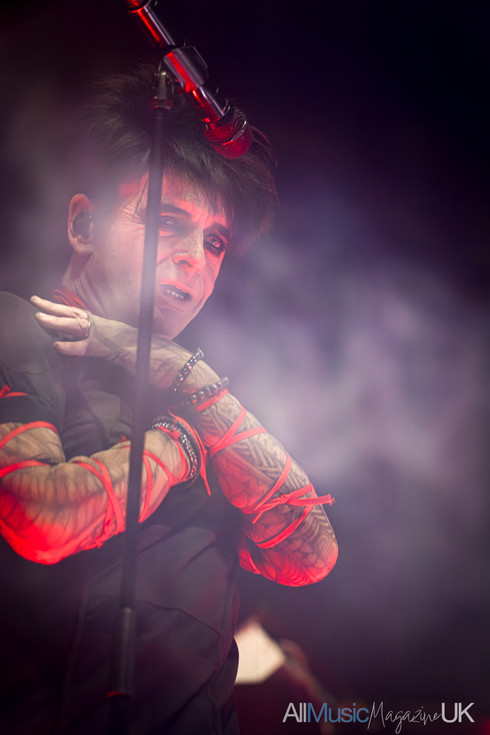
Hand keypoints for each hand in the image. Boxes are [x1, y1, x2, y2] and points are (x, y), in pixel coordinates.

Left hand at [30, 295, 218, 391]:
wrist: (180, 367)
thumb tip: (110, 354)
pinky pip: (91, 346)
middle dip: (56, 309)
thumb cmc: (161, 364)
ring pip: (81, 326)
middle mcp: (115, 328)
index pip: (87, 318)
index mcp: (116, 330)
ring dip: (58, 322)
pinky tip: (57, 345)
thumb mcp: (134, 357)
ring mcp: (116, 337)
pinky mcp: (119, 350)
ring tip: (38, 317)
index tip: (50, 307)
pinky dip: (73, 346)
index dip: (68, 312)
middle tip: (36, 301)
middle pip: (80, 315)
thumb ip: (119, 353)